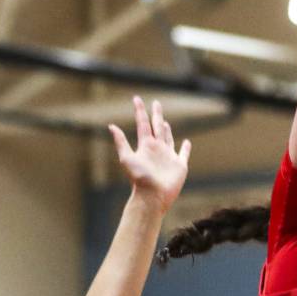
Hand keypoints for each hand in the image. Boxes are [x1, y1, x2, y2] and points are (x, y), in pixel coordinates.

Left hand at [109, 97, 190, 212]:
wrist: (152, 196)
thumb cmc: (139, 179)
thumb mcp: (127, 158)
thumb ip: (121, 142)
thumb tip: (110, 126)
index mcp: (146, 146)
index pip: (143, 124)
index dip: (140, 111)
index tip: (136, 99)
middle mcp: (157, 149)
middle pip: (157, 127)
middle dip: (156, 115)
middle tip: (156, 102)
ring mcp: (168, 157)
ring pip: (168, 138)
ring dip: (167, 130)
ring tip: (165, 122)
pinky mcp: (179, 165)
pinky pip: (183, 154)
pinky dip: (185, 148)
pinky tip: (186, 142)